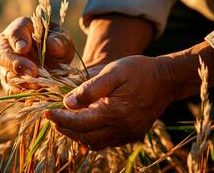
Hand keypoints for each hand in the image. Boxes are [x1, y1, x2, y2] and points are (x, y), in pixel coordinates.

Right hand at [0, 17, 74, 93]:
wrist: (56, 64)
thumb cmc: (57, 45)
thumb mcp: (63, 40)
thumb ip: (60, 40)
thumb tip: (53, 45)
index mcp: (20, 29)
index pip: (14, 32)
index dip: (17, 40)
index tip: (23, 48)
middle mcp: (6, 47)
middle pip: (2, 55)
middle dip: (16, 64)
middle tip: (32, 72)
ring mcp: (4, 67)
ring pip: (6, 75)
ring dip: (22, 82)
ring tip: (39, 86)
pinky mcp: (8, 84)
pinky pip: (12, 91)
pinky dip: (23, 94)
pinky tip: (37, 94)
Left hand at [45, 41, 213, 149]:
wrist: (166, 79)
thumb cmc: (138, 70)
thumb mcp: (113, 72)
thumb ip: (90, 88)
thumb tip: (67, 102)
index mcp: (115, 113)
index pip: (79, 122)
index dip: (60, 119)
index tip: (47, 112)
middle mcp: (121, 128)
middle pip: (85, 137)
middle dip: (65, 129)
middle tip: (52, 119)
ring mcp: (128, 134)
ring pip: (95, 143)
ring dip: (77, 136)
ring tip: (64, 124)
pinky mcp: (132, 135)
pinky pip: (107, 142)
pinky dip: (92, 137)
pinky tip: (85, 127)